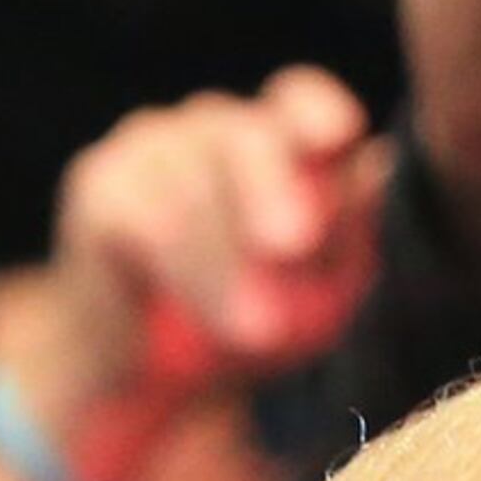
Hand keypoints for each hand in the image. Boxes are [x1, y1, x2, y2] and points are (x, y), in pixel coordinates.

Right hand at [50, 63, 381, 401]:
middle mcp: (212, 127)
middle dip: (270, 187)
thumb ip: (348, 231)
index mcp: (275, 138)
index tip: (336, 137)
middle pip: (243, 136)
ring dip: (228, 264)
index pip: (296, 102)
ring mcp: (151, 146)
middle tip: (293, 244)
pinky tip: (200, 312)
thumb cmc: (251, 322)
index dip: (314, 110)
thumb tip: (381, 166)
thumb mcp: (319, 291)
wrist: (150, 378)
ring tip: (257, 331)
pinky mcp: (99, 184)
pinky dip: (182, 272)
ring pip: (193, 185)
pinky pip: (144, 218)